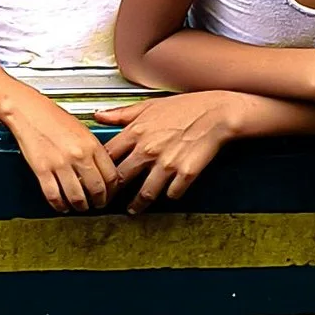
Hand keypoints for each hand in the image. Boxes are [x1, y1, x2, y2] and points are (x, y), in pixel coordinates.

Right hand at [1, 94, 120, 212]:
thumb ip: (94, 150)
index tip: (110, 194)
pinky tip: (62, 206)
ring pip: (77, 197)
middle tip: (98, 204)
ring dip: (80, 206)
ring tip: (80, 207)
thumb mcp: (82, 130)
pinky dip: (59, 205)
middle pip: (97, 190)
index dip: (113, 190)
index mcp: (92, 144)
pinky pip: (54, 195)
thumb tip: (102, 170)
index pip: (111, 176)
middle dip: (99, 202)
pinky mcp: (42, 170)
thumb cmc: (53, 117)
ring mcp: (60, 164)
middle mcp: (79, 155)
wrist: (28, 110)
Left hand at [107, 92, 249, 211]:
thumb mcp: (149, 105)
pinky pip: (172, 193)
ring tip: (133, 209)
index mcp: (136, 132)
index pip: (107, 156)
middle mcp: (148, 150)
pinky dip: (170, 195)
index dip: (99, 169)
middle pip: (121, 178)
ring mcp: (167, 163)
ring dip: (137, 204)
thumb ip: (122, 114)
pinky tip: (167, 194)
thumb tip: (98, 115)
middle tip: (108, 200)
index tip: (97, 176)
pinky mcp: (186, 173)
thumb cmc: (186, 107)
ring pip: (145, 193)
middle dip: (112, 193)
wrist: (218, 112)